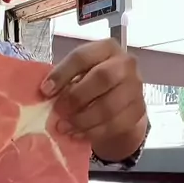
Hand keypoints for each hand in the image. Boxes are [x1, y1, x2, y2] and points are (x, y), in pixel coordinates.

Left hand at [41, 38, 147, 161]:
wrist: (123, 102)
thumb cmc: (94, 83)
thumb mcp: (81, 73)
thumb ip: (66, 80)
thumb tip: (46, 94)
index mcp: (107, 48)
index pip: (82, 57)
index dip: (62, 74)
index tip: (45, 91)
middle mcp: (126, 64)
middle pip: (102, 78)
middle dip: (76, 97)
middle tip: (58, 111)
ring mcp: (136, 89)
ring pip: (108, 106)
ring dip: (82, 119)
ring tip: (64, 127)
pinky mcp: (138, 112)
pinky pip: (114, 125)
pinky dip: (92, 132)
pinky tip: (78, 134)